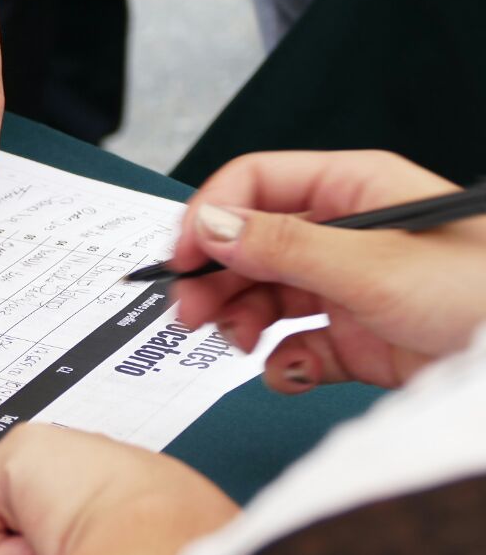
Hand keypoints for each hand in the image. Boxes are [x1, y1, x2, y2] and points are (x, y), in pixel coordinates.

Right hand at [170, 151, 485, 392]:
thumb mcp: (373, 265)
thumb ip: (283, 246)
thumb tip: (210, 224)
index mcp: (351, 189)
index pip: (255, 185)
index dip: (209, 217)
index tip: (181, 258)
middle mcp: (344, 234)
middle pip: (249, 244)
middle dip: (216, 278)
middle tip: (191, 312)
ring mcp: (348, 287)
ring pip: (264, 295)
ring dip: (240, 320)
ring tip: (237, 341)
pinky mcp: (356, 339)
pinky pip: (295, 344)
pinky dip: (282, 361)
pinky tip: (291, 369)